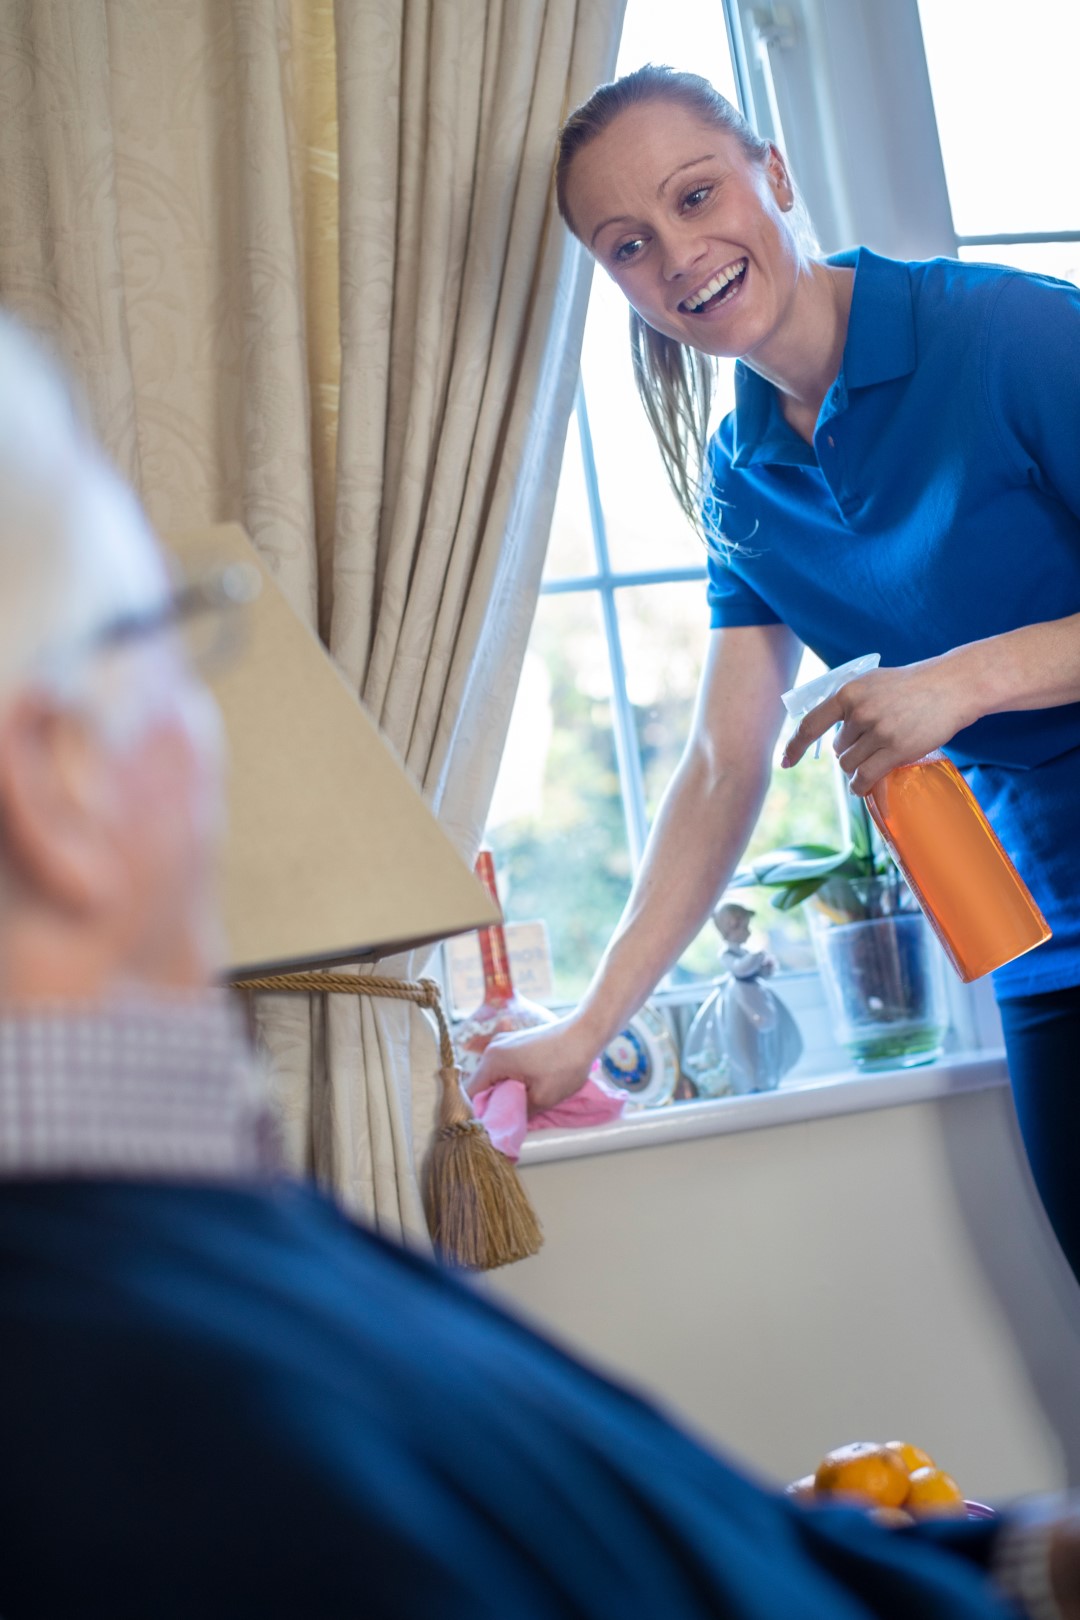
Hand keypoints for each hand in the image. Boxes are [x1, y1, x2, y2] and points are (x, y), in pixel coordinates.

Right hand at [465, 1015, 599, 1115]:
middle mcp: (492, 1049)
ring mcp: (503, 1043)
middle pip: (481, 1084)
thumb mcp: (543, 1098)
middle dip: (493, 1103)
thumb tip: (508, 1125)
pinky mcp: (515, 1043)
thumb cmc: (565, 1065)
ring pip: (493, 1076)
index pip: (472, 1094)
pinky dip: (510, 1080)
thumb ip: (519, 1113)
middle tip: (509, 1119)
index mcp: (493, 1060)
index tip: (492, 1127)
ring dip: (503, 1091)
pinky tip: (526, 1089)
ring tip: (519, 1105)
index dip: (480, 1113)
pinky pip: (503, 1067)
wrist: (585, 1034)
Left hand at [780, 659, 974, 795]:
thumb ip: (849, 703)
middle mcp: (859, 712)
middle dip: (850, 754)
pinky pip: (866, 778)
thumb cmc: (912, 686)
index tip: (785, 762)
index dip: (794, 745)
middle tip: (872, 747)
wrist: (952, 686)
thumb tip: (829, 731)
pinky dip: (861, 787)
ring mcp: (878, 731)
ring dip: (858, 770)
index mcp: (848, 692)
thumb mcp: (873, 682)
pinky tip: (863, 788)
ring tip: (877, 761)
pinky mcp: (896, 749)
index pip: (811, 724)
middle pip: (837, 751)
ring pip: (850, 765)